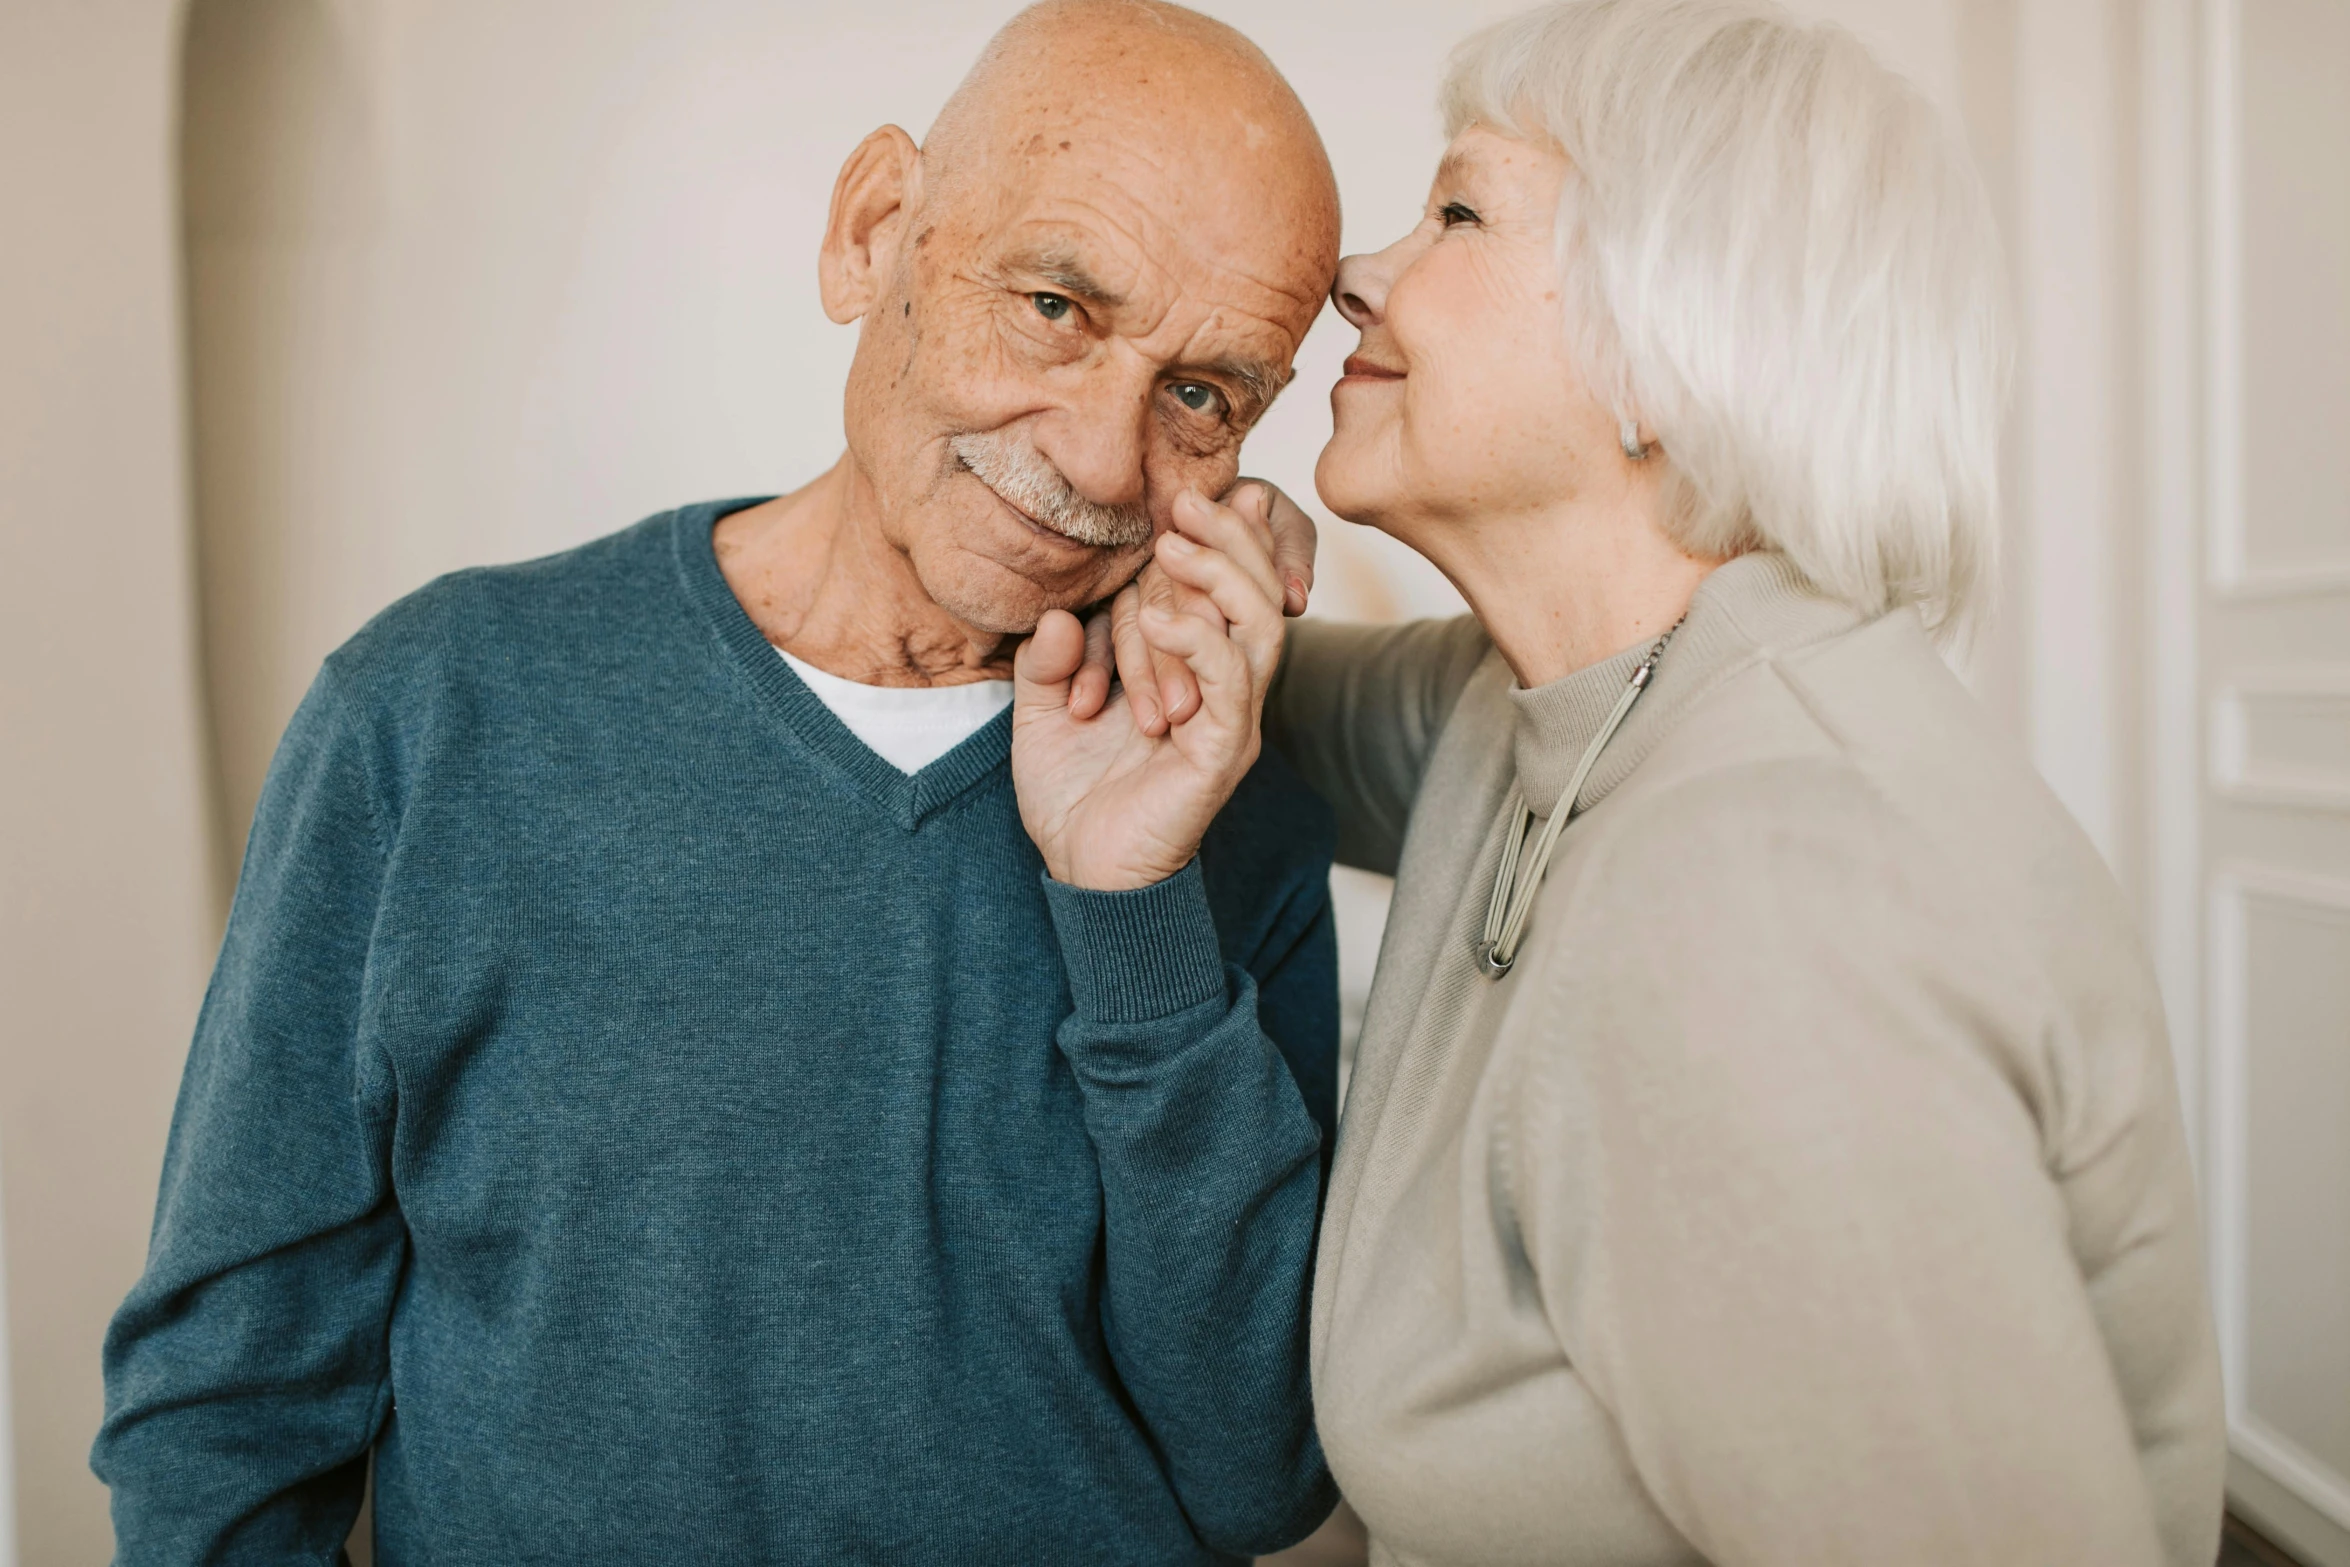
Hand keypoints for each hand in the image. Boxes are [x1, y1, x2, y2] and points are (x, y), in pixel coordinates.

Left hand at [1013, 489, 1287, 890]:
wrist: (1085, 875)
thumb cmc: (1074, 796)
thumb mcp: (1041, 712)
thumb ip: (1047, 659)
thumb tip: (1055, 612)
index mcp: (1194, 671)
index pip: (1226, 586)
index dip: (1216, 537)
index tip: (1176, 493)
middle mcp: (1225, 688)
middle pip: (1259, 593)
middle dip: (1229, 538)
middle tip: (1184, 501)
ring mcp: (1229, 719)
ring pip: (1259, 627)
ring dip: (1222, 576)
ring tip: (1173, 545)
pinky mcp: (1220, 752)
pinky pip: (1231, 685)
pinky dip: (1202, 642)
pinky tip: (1161, 618)